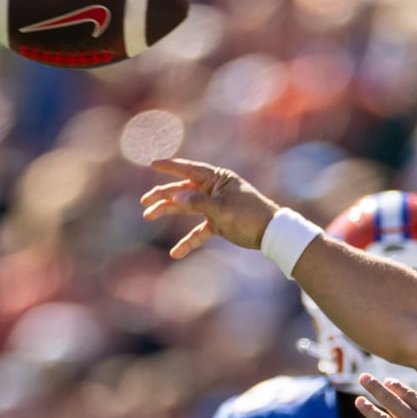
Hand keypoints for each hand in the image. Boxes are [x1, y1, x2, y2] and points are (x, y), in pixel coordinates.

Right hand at [139, 158, 280, 258]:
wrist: (271, 233)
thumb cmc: (249, 215)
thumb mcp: (222, 208)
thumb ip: (197, 203)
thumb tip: (174, 198)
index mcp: (217, 178)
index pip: (189, 170)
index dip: (170, 167)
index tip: (153, 164)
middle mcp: (213, 190)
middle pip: (182, 190)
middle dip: (163, 195)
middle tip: (145, 203)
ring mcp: (214, 207)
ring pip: (185, 208)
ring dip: (168, 212)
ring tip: (148, 216)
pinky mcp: (217, 223)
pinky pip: (198, 232)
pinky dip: (188, 242)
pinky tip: (175, 253)